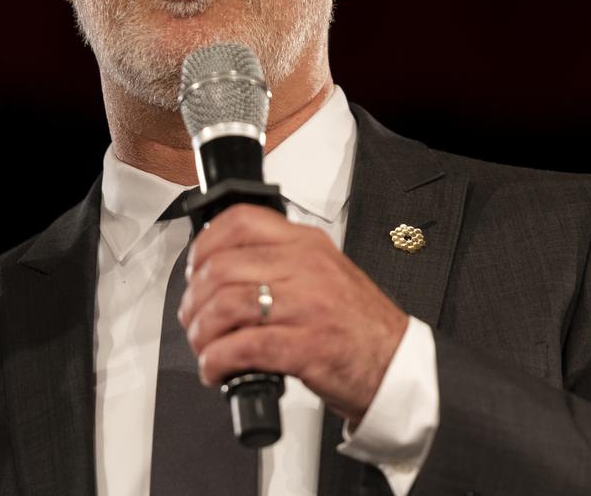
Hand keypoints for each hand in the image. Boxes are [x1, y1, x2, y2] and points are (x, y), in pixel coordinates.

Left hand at [177, 204, 408, 426]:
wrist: (396, 364)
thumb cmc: (358, 324)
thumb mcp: (324, 272)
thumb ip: (281, 261)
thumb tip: (222, 267)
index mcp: (307, 244)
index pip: (241, 220)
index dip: (203, 245)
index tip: (194, 269)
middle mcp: (305, 268)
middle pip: (221, 268)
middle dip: (194, 301)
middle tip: (194, 320)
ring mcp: (306, 306)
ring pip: (225, 306)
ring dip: (202, 334)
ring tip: (206, 348)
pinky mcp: (304, 347)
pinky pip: (241, 347)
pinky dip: (217, 362)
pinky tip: (218, 369)